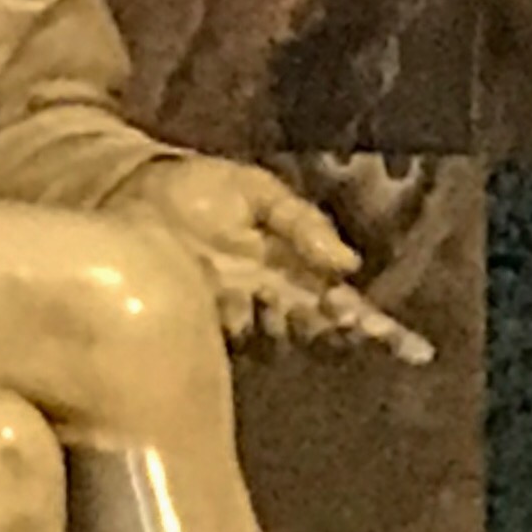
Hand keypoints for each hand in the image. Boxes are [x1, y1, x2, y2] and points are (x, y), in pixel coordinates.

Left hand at [111, 157, 431, 363]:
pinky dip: (243, 327)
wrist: (128, 191)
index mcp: (291, 270)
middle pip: (318, 331)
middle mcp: (268, 300)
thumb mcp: (257, 191)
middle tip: (348, 317)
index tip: (402, 342)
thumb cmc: (198, 189)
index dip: (376, 328)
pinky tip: (243, 308)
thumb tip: (347, 262)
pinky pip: (229, 336)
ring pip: (278, 339)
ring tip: (301, 306)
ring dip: (294, 329)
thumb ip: (302, 222)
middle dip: (338, 329)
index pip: (343, 306)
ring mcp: (232, 315)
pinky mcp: (193, 322)